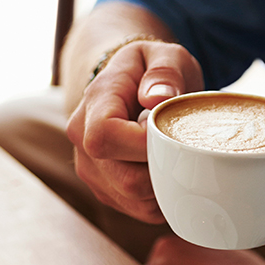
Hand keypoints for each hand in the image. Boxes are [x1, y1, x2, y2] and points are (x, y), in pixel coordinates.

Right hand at [65, 40, 202, 222]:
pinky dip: (162, 197)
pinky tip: (167, 170)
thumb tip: (157, 98)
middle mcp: (83, 144)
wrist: (125, 88)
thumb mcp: (163, 55)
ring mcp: (93, 173)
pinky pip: (140, 210)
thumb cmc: (148, 71)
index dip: (143, 144)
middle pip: (126, 180)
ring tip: (174, 155)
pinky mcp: (106, 192)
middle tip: (181, 144)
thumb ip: (165, 71)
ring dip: (165, 185)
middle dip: (164, 169)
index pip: (105, 137)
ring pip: (136, 200)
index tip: (168, 131)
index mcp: (93, 105)